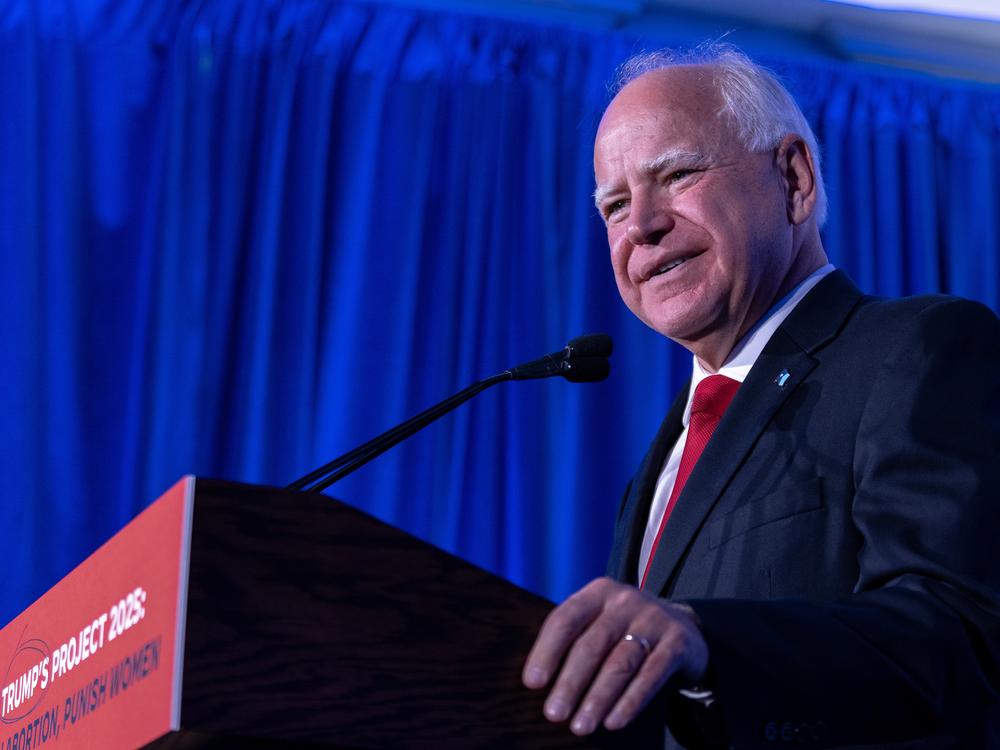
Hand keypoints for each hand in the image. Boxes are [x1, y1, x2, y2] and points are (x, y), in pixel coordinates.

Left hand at [522, 577, 708, 734]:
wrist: (684, 627)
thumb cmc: (625, 630)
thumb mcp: (601, 621)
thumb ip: (575, 639)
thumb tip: (538, 682)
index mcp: (598, 592)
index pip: (566, 619)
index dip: (547, 651)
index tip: (532, 683)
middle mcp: (625, 601)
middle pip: (592, 644)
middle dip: (570, 683)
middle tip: (553, 713)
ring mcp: (653, 620)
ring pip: (620, 663)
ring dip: (598, 698)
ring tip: (580, 725)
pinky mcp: (677, 643)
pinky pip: (651, 676)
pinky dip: (630, 702)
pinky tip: (613, 722)